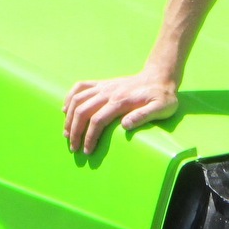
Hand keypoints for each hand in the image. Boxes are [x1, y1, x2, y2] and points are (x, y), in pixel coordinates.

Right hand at [64, 71, 179, 154]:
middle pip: (82, 111)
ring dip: (69, 117)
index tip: (87, 151)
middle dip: (75, 131)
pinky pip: (80, 87)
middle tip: (74, 148)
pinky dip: (69, 97)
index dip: (89, 137)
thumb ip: (144, 116)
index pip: (97, 120)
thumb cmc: (162, 96)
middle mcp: (108, 92)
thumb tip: (125, 126)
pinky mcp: (102, 84)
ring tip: (67, 134)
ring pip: (77, 99)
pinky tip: (65, 109)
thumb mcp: (162, 108)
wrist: (159, 77)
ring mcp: (104, 87)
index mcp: (121, 101)